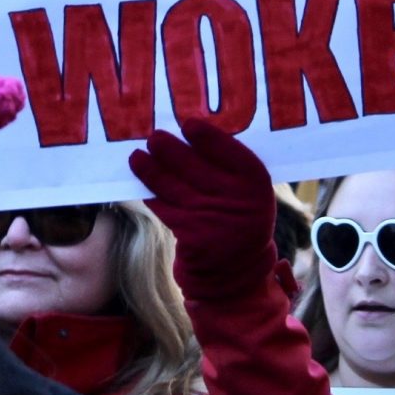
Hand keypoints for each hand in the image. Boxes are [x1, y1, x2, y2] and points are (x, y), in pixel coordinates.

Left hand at [127, 122, 278, 301]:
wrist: (236, 270)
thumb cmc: (238, 219)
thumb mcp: (248, 196)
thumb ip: (229, 170)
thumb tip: (191, 137)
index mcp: (258, 187)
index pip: (235, 155)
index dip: (211, 139)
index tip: (189, 124)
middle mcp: (238, 202)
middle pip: (197, 168)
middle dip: (171, 150)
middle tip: (154, 137)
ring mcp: (213, 220)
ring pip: (175, 187)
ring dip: (152, 170)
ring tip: (136, 156)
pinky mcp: (192, 237)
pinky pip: (166, 208)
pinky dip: (152, 195)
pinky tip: (142, 184)